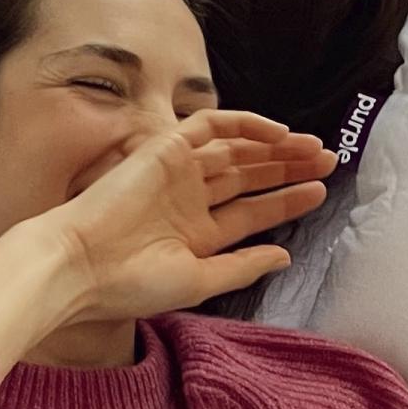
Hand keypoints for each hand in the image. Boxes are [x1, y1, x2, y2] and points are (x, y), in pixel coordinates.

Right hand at [32, 109, 337, 324]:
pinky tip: (277, 133)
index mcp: (196, 235)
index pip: (251, 212)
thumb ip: (242, 267)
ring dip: (274, 147)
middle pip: (249, 177)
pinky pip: (210, 125)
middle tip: (328, 162)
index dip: (287, 202)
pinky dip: (244, 124)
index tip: (320, 193)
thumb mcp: (198, 280)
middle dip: (288, 168)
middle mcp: (189, 201)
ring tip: (313, 148)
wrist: (80, 264)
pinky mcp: (164, 149)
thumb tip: (285, 257)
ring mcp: (177, 173)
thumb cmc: (130, 283)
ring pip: (235, 150)